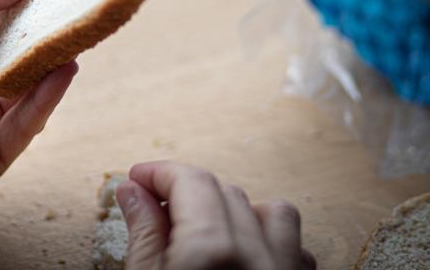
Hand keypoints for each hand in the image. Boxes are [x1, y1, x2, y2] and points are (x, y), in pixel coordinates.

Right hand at [117, 161, 316, 269]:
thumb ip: (143, 235)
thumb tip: (132, 192)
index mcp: (211, 251)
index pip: (189, 181)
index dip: (158, 173)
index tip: (137, 179)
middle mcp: (256, 257)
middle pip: (226, 191)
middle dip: (188, 192)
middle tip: (154, 209)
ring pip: (273, 213)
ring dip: (239, 211)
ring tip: (206, 230)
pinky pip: (297, 250)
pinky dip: (272, 242)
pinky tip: (246, 255)